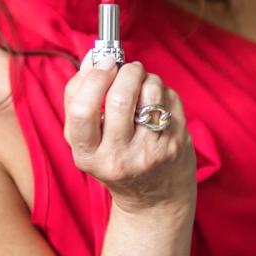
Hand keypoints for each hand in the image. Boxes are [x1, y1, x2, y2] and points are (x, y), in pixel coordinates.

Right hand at [63, 51, 196, 215]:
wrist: (155, 197)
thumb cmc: (115, 159)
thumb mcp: (87, 141)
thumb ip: (79, 99)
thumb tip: (93, 58)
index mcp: (88, 156)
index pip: (82, 110)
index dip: (93, 79)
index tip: (103, 63)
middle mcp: (119, 157)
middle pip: (120, 97)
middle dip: (125, 71)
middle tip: (127, 68)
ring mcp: (151, 152)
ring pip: (150, 91)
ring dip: (145, 77)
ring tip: (142, 86)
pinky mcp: (176, 143)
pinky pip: (169, 97)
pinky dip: (162, 90)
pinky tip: (156, 104)